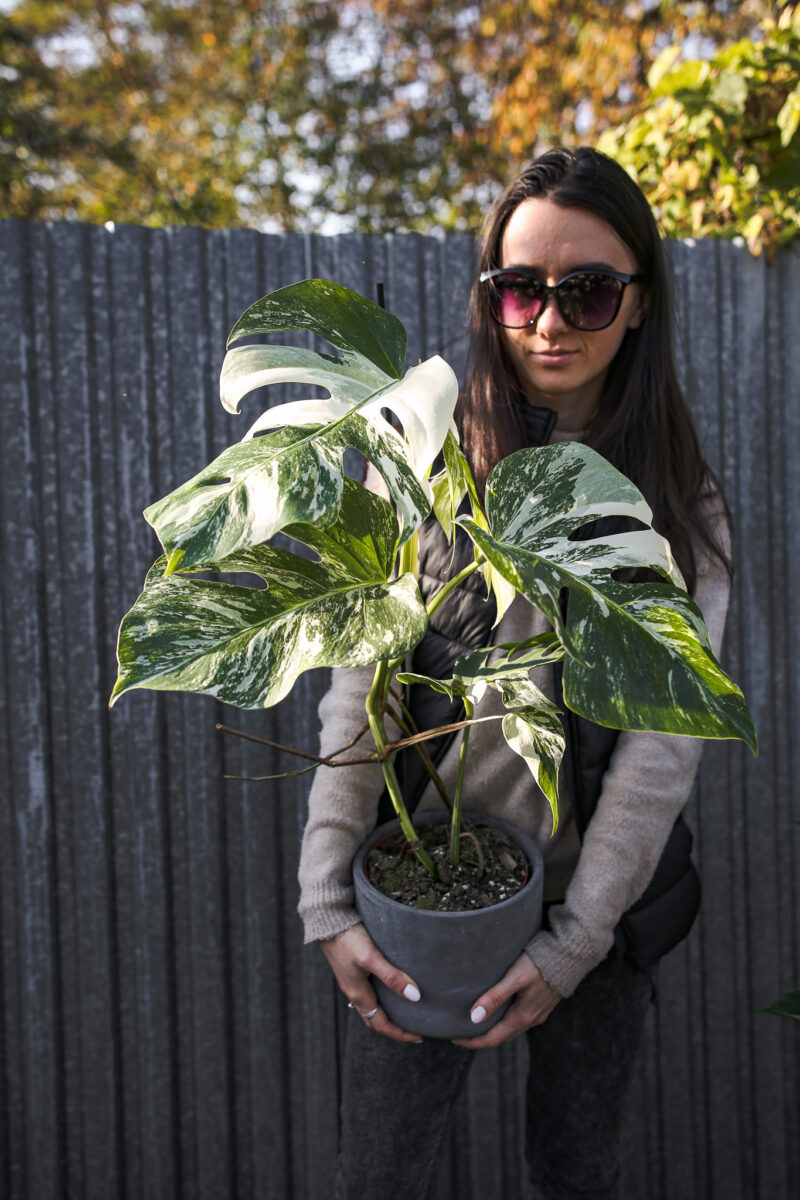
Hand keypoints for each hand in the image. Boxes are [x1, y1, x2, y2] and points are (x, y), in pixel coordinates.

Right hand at [320, 924, 423, 1042]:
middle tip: (414, 1029)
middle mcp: (353, 993)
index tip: (419, 1037)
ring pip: (370, 1008)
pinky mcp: (350, 972)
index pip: (381, 1024)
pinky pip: (366, 995)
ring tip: (404, 1012)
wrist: (326, 923)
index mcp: (358, 994)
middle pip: (374, 1020)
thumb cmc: (348, 939)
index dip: (400, 1033)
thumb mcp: (371, 958)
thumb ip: (391, 977)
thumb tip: (414, 996)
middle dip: (394, 1028)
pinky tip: (388, 989)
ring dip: (386, 1015)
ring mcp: (351, 983)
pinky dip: (380, 1001)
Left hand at [452, 953, 560, 1048]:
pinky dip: (504, 1022)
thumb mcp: (515, 978)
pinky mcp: (542, 1006)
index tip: (454, 1038)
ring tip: (475, 1022)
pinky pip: (519, 1021)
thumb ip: (495, 997)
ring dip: (493, 1030)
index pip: (492, 1039)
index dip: (472, 1041)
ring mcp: (538, 1014)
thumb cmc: (540, 963)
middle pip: (501, 1037)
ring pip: (511, 1030)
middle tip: (460, 1032)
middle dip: (480, 1038)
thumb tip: (474, 1018)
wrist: (570, 956)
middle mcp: (531, 1020)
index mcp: (522, 1016)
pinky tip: (498, 1011)